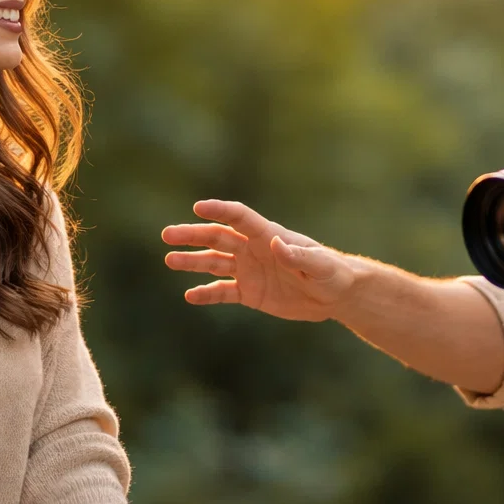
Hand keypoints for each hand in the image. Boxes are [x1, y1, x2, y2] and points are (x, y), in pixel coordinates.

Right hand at [162, 200, 358, 321]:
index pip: (240, 218)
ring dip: (192, 262)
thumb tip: (277, 244)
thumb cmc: (332, 274)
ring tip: (169, 260)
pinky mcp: (250, 293)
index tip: (198, 207)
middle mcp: (254, 250)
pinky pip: (223, 292)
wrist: (336, 295)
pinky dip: (206, 294)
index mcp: (269, 236)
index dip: (220, 211)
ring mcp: (250, 271)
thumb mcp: (319, 266)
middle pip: (218, 238)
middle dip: (193, 235)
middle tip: (168, 235)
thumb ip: (299, 256)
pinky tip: (189, 296)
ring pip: (214, 263)